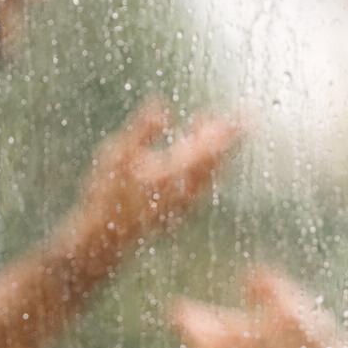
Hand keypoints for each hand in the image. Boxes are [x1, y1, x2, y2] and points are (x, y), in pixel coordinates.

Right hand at [79, 98, 241, 245]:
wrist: (104, 240)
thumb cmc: (107, 197)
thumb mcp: (117, 156)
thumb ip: (142, 131)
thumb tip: (163, 107)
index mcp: (176, 175)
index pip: (211, 148)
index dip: (228, 130)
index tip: (244, 115)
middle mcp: (189, 191)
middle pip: (219, 160)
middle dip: (230, 137)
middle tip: (243, 117)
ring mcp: (187, 204)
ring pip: (213, 173)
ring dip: (219, 150)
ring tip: (217, 127)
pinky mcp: (181, 211)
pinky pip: (204, 183)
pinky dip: (208, 164)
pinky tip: (197, 152)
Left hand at [172, 268, 347, 347]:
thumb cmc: (312, 337)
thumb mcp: (292, 304)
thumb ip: (268, 288)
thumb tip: (248, 276)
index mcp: (242, 340)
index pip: (206, 327)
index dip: (189, 317)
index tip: (175, 307)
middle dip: (190, 334)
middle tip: (179, 321)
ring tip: (195, 340)